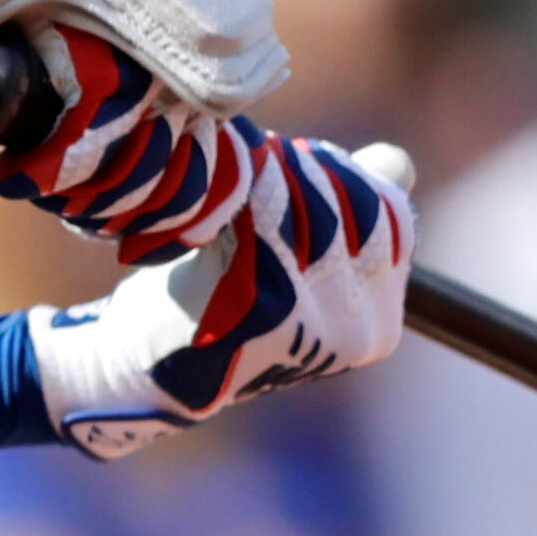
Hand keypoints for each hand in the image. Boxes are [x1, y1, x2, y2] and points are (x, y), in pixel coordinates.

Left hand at [29, 114, 411, 450]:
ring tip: (228, 187)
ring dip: (265, 170)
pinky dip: (234, 186)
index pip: (392, 216)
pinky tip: (208, 201)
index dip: (342, 179)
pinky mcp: (261, 298)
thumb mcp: (298, 269)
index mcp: (378, 328)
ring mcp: (313, 316)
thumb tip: (398, 164)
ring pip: (306, 193)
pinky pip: (262, 206)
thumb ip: (356, 220)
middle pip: (352, 198)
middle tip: (253, 174)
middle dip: (302, 168)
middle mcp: (358, 328)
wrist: (138, 371)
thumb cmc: (215, 308)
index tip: (293, 179)